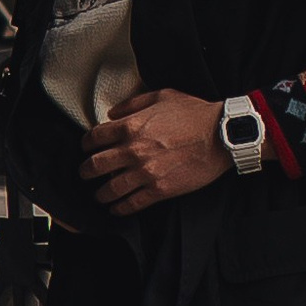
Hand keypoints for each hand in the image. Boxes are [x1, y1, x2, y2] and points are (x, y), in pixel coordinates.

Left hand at [79, 86, 231, 213]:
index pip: (94, 138)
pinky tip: (116, 208)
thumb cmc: (195, 114)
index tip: (86, 148)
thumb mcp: (161, 96)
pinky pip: (132, 204)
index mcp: (131, 126)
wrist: (221, 135)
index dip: (86, 144)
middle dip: (85, 171)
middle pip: (95, 165)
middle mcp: (133, 151)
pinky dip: (120, 208)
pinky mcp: (159, 190)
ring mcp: (145, 173)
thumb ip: (133, 103)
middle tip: (85, 174)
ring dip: (100, 194)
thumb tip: (113, 113)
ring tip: (99, 195)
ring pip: (110, 189)